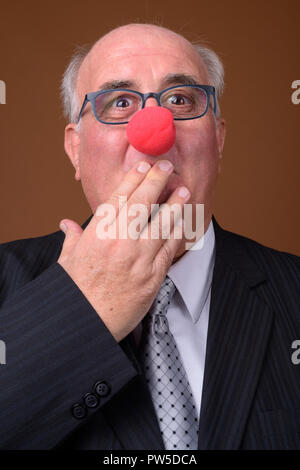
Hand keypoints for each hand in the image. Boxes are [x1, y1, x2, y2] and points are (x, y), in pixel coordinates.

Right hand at [57, 160, 189, 342]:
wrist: (86, 323)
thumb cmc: (75, 292)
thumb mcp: (67, 261)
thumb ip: (71, 239)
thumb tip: (67, 224)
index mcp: (97, 233)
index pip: (119, 197)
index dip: (134, 178)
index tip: (143, 166)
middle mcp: (120, 241)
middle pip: (143, 203)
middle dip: (156, 180)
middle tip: (166, 166)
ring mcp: (139, 257)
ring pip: (162, 223)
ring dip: (175, 204)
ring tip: (183, 190)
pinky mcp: (153, 275)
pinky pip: (170, 248)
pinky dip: (178, 233)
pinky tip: (183, 223)